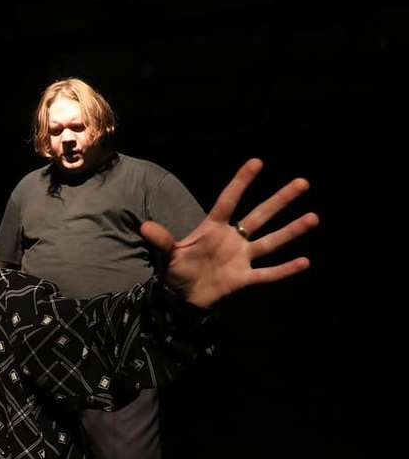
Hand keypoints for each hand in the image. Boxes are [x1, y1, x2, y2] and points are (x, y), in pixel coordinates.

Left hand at [141, 159, 318, 307]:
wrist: (181, 297)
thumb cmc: (177, 270)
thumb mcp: (167, 255)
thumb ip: (162, 240)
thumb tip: (144, 227)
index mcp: (213, 227)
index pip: (229, 200)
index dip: (241, 182)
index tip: (257, 162)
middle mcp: (232, 239)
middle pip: (259, 216)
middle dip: (280, 200)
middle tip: (302, 183)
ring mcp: (241, 258)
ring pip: (270, 241)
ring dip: (291, 230)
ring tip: (313, 217)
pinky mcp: (244, 278)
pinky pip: (268, 273)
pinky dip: (285, 269)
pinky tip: (305, 261)